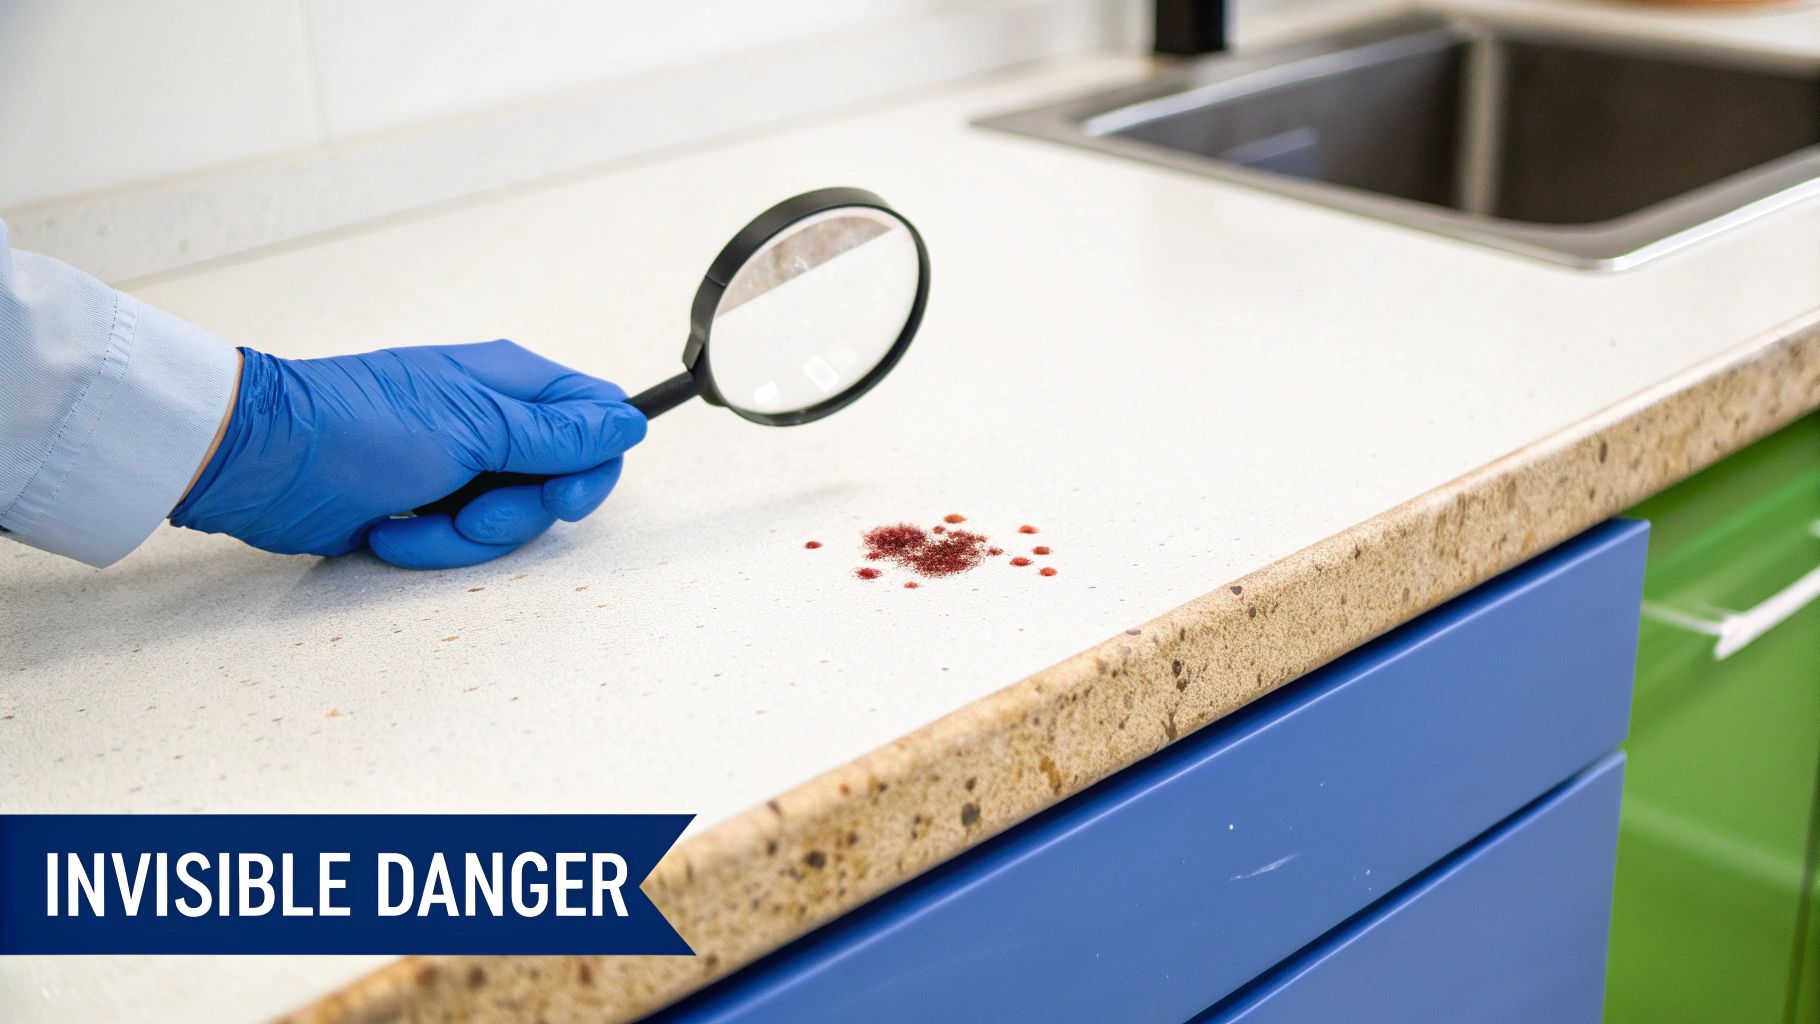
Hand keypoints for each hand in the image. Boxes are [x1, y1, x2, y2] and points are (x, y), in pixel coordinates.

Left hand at [170, 340, 644, 568]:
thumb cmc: (358, 425)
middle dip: (518, 513)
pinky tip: (385, 530)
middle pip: (558, 482)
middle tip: (474, 511)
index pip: (596, 418)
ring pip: (510, 521)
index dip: (593, 465)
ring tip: (413, 518)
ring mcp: (459, 466)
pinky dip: (427, 544)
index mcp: (512, 383)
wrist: (261, 463)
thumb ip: (558, 435)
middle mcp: (493, 422)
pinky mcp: (426, 506)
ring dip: (463, 536)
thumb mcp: (473, 428)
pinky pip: (461, 541)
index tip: (564, 495)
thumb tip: (629, 423)